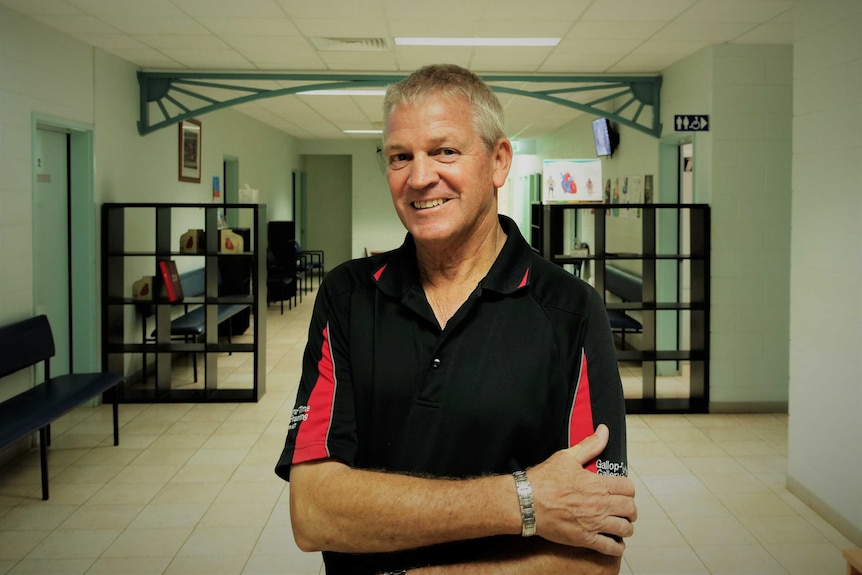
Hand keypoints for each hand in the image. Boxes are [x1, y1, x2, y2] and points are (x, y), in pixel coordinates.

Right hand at [526, 424, 636, 554]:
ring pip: (625, 529)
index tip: (622, 492)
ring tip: (619, 525)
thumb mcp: (566, 457)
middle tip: (623, 509)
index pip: (628, 488)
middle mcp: (600, 505)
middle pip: (630, 509)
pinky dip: (616, 547)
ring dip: (625, 527)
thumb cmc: (543, 480)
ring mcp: (594, 524)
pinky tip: (614, 543)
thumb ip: (590, 445)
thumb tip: (603, 432)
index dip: (627, 489)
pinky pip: (610, 548)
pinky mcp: (585, 539)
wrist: (526, 502)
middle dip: (629, 509)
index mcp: (598, 485)